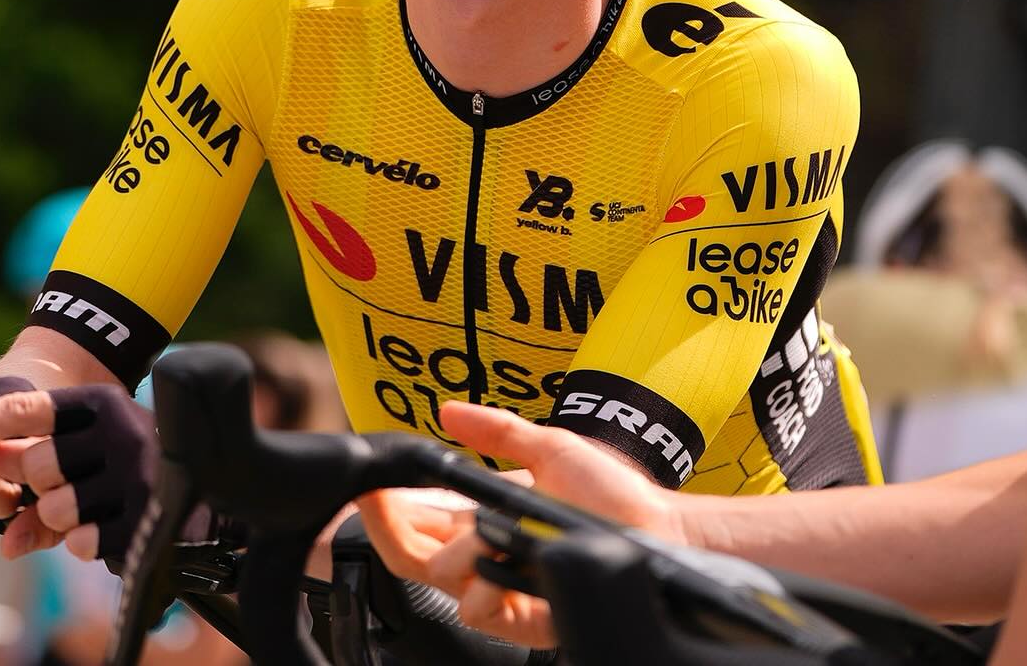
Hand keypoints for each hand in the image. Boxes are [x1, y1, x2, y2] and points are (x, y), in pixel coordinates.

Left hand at [0, 383, 156, 562]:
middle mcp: (121, 427)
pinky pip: (81, 541)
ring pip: (57, 505)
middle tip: (56, 484)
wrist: (201, 476)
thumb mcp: (81, 460)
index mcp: (99, 403)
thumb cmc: (119, 466)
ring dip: (59, 516)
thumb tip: (6, 543)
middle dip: (37, 483)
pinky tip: (101, 527)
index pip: (25, 409)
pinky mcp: (147, 512)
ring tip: (84, 508)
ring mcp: (136, 469)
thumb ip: (34, 489)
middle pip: (36, 462)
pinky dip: (81, 541)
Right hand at [361, 401, 686, 649]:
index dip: (387, 508)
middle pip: (413, 559)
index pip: (418, 524)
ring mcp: (504, 590)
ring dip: (456, 554)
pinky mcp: (528, 617)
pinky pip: (483, 613)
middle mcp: (486, 559)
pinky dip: (484, 587)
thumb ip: (496, 432)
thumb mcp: (549, 447)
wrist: (657, 525)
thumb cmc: (608, 491)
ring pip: (444, 585)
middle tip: (381, 502)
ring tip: (484, 530)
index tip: (370, 484)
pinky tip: (500, 561)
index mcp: (483, 521)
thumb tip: (447, 410)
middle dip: (390, 528)